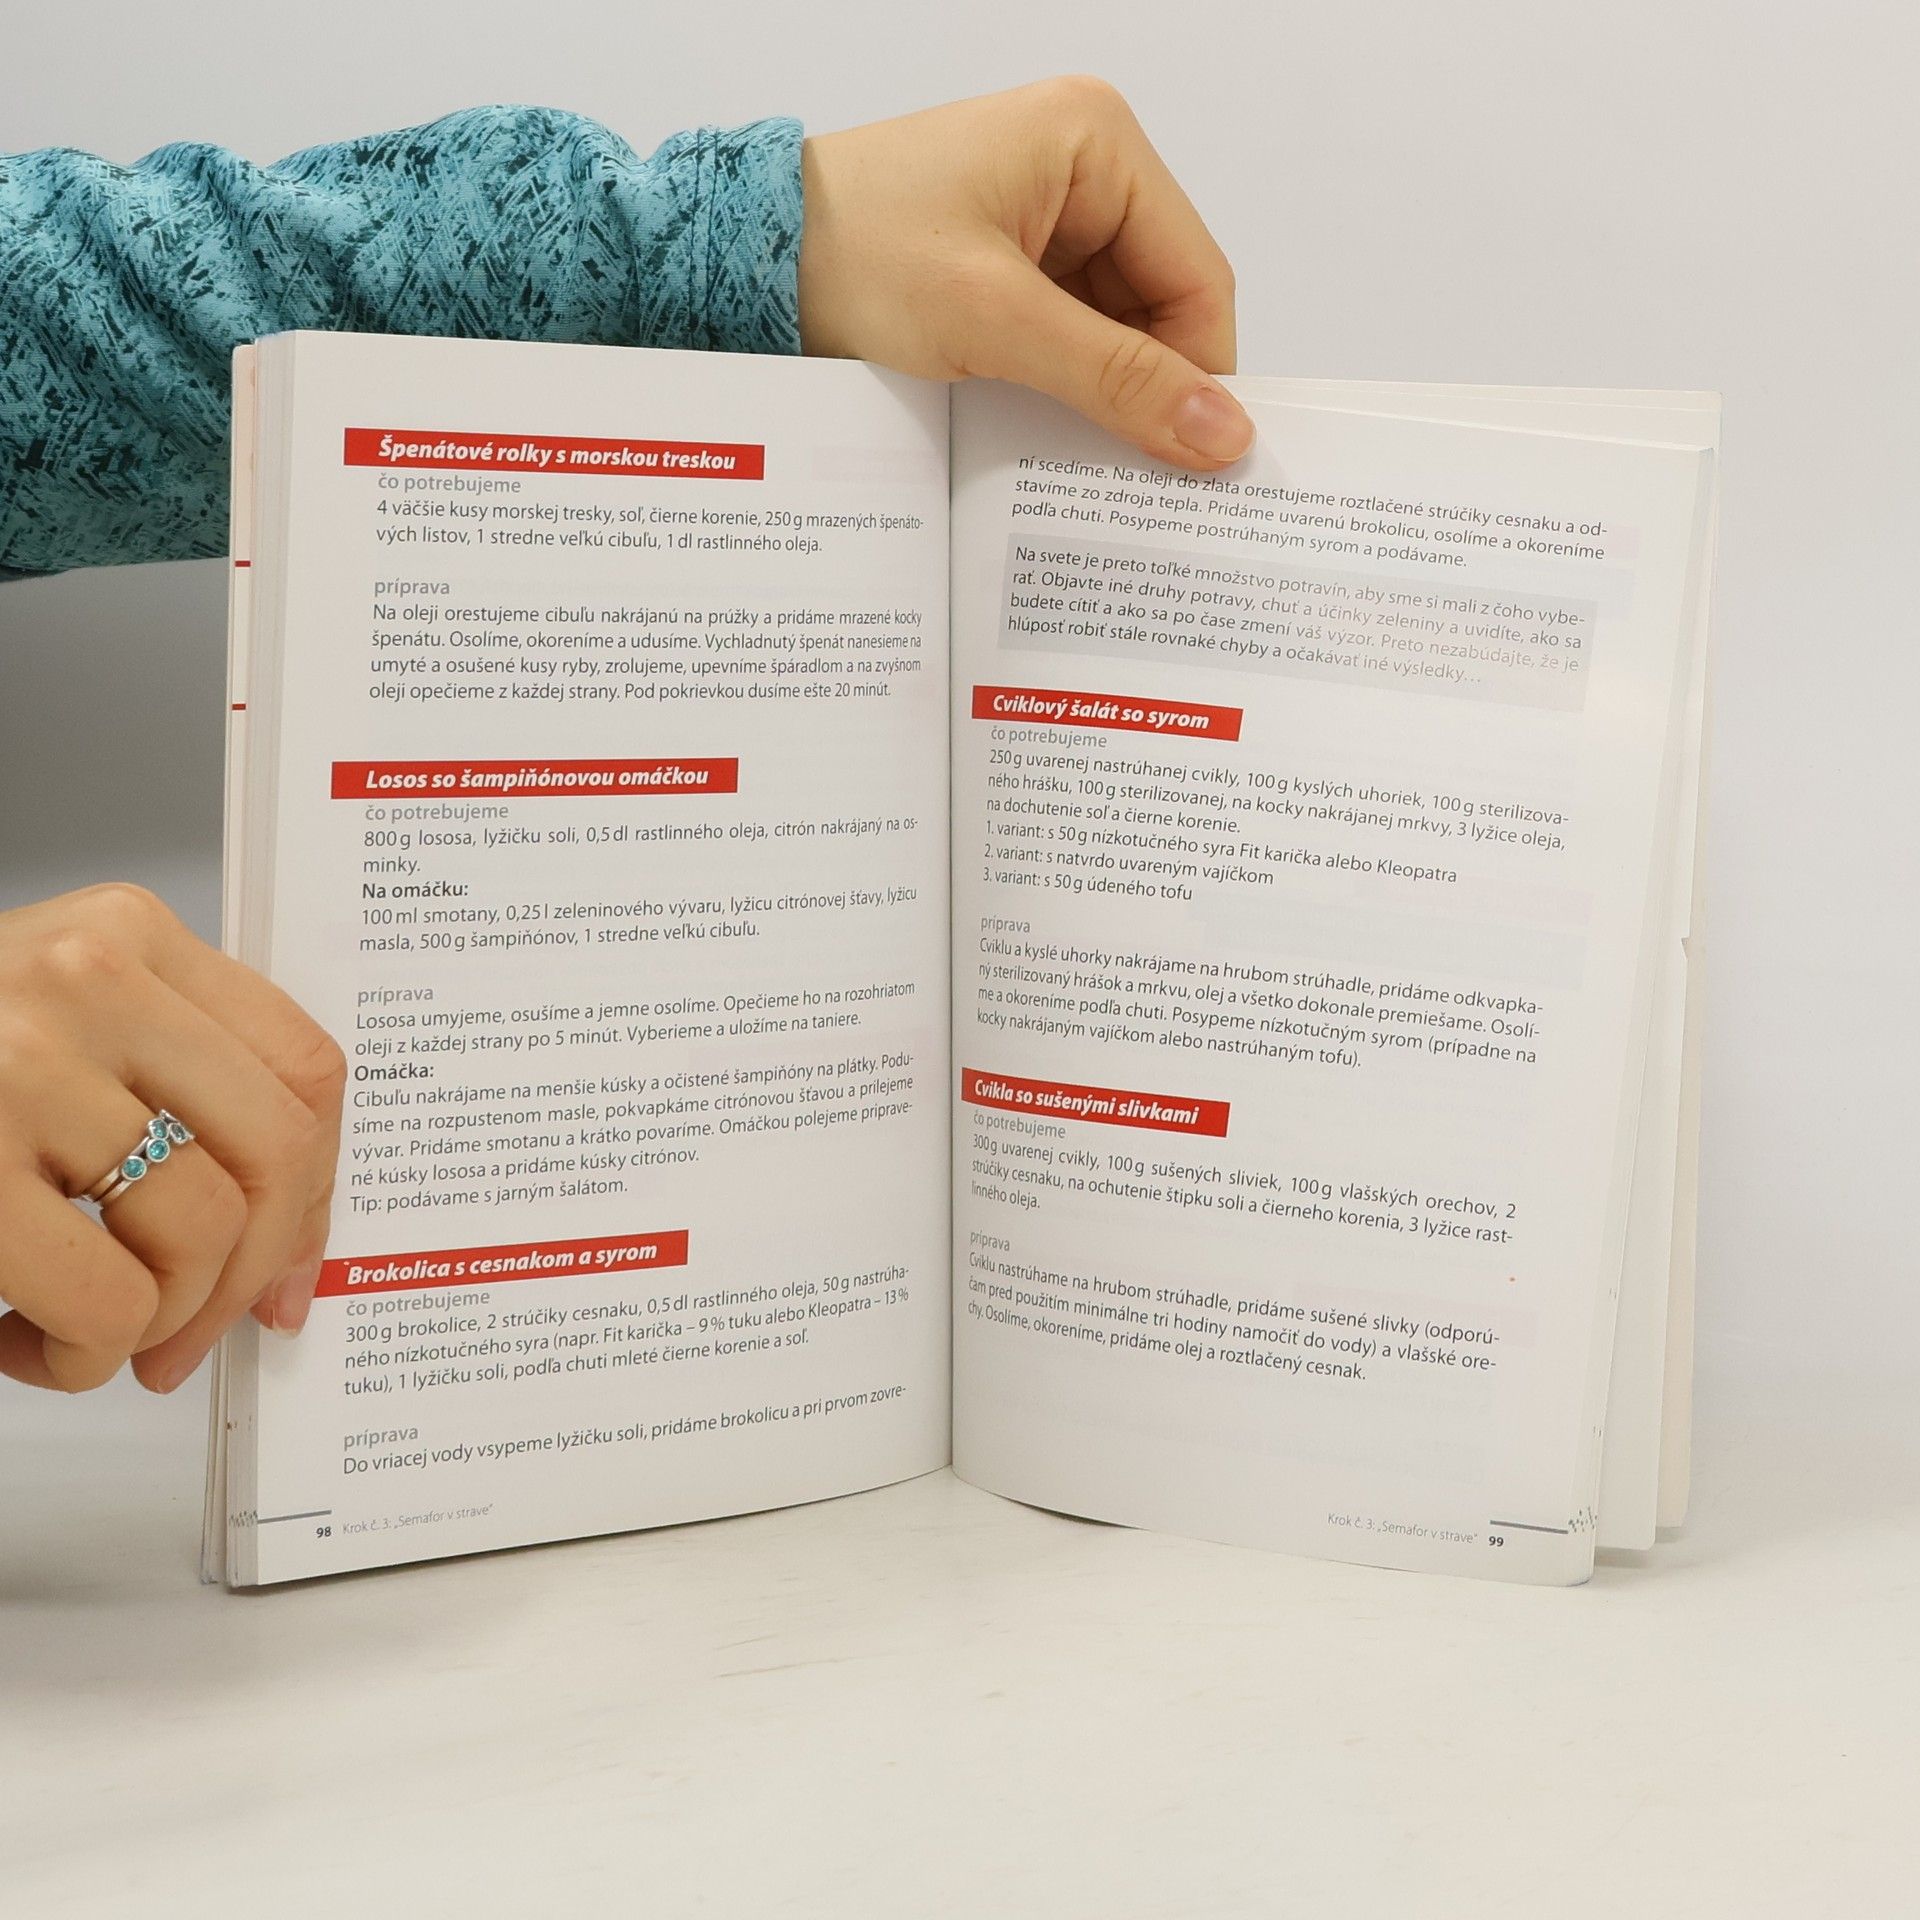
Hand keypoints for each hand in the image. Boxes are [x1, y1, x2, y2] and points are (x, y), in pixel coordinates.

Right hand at [0, 885, 343, 1392]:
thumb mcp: (53, 1024)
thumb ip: (164, 1081)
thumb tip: (287, 1222)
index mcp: (126, 936)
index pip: (304, 1068)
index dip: (316, 1189)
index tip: (291, 1262)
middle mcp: (84, 981)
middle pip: (273, 1154)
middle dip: (248, 1275)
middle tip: (189, 1332)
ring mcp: (20, 1066)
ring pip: (199, 1232)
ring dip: (151, 1322)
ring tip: (78, 1327)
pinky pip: (107, 1300)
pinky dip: (82, 1354)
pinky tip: (18, 1337)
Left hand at [798, 76, 1251, 471]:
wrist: (742, 261)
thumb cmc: (855, 254)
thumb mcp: (995, 321)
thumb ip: (1115, 378)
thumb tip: (1224, 433)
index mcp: (1097, 143)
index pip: (1196, 278)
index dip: (1200, 375)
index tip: (1195, 464)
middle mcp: (1082, 169)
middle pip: (1160, 308)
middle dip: (1146, 390)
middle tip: (1134, 480)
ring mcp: (1042, 217)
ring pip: (1113, 332)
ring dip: (1099, 397)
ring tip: (1075, 462)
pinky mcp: (1005, 263)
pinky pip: (1064, 337)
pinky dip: (1060, 388)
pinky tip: (1039, 432)